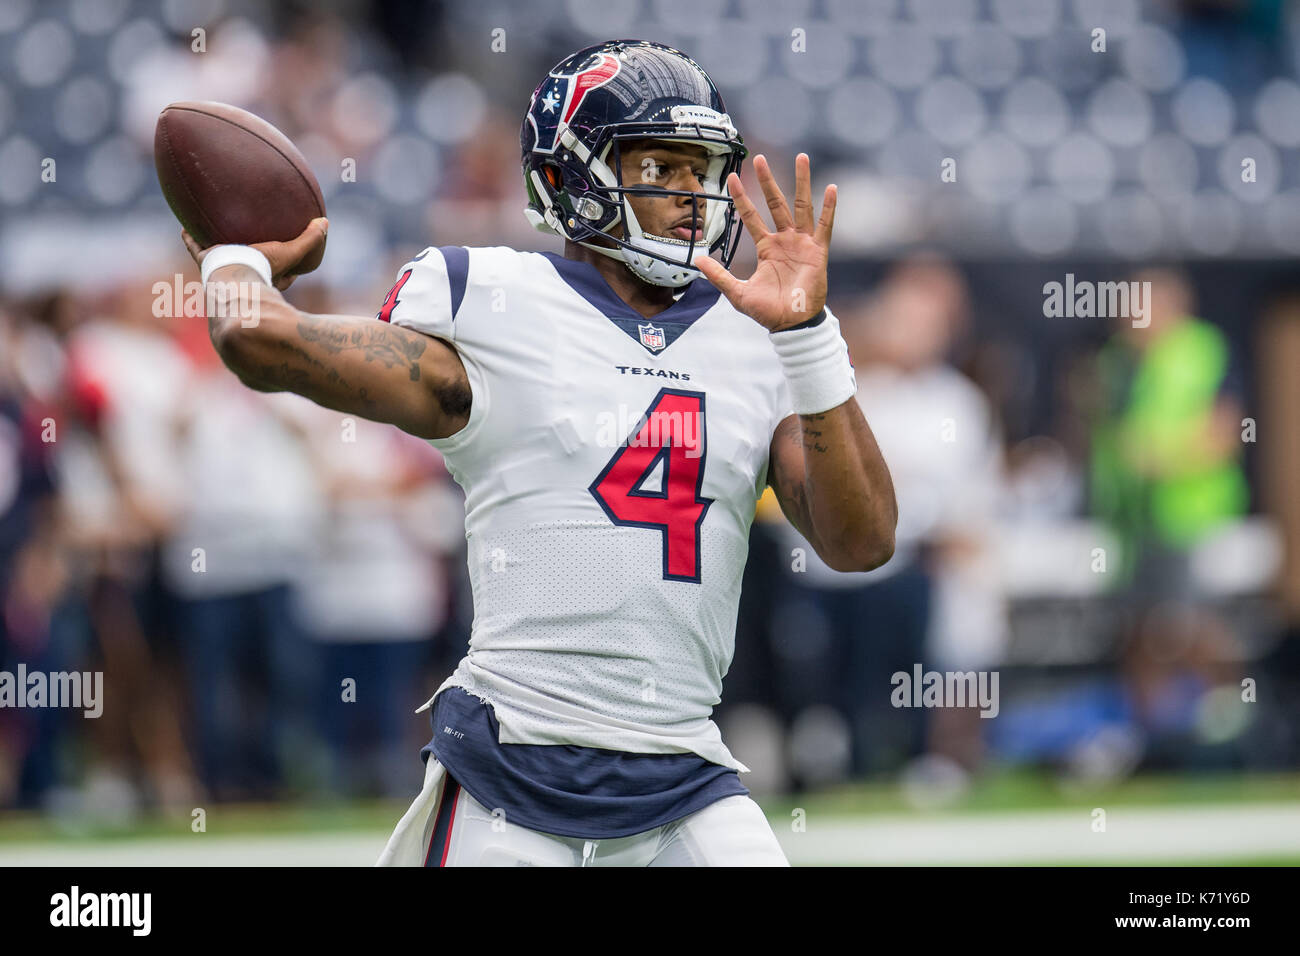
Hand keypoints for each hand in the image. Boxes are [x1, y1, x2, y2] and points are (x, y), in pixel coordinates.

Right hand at [182, 217, 327, 290]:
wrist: (234, 279)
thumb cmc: (263, 269)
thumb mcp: (290, 253)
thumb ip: (309, 241)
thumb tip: (325, 222)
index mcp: (266, 274)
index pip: (281, 269)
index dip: (287, 261)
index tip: (291, 250)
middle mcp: (245, 273)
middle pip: (250, 261)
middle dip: (251, 254)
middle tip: (252, 241)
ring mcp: (224, 268)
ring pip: (221, 254)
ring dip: (219, 245)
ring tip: (214, 230)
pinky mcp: (206, 261)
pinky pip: (196, 247)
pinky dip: (190, 239)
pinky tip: (184, 227)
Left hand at [693, 154, 835, 331]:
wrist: (790, 325)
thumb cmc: (768, 311)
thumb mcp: (737, 293)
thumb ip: (719, 275)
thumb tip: (697, 261)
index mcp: (767, 248)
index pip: (752, 217)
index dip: (743, 198)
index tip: (733, 178)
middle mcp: (785, 241)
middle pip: (776, 203)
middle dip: (768, 181)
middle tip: (760, 158)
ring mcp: (802, 244)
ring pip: (802, 206)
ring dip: (801, 182)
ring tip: (802, 157)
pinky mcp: (818, 251)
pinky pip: (825, 225)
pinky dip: (829, 207)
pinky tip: (830, 187)